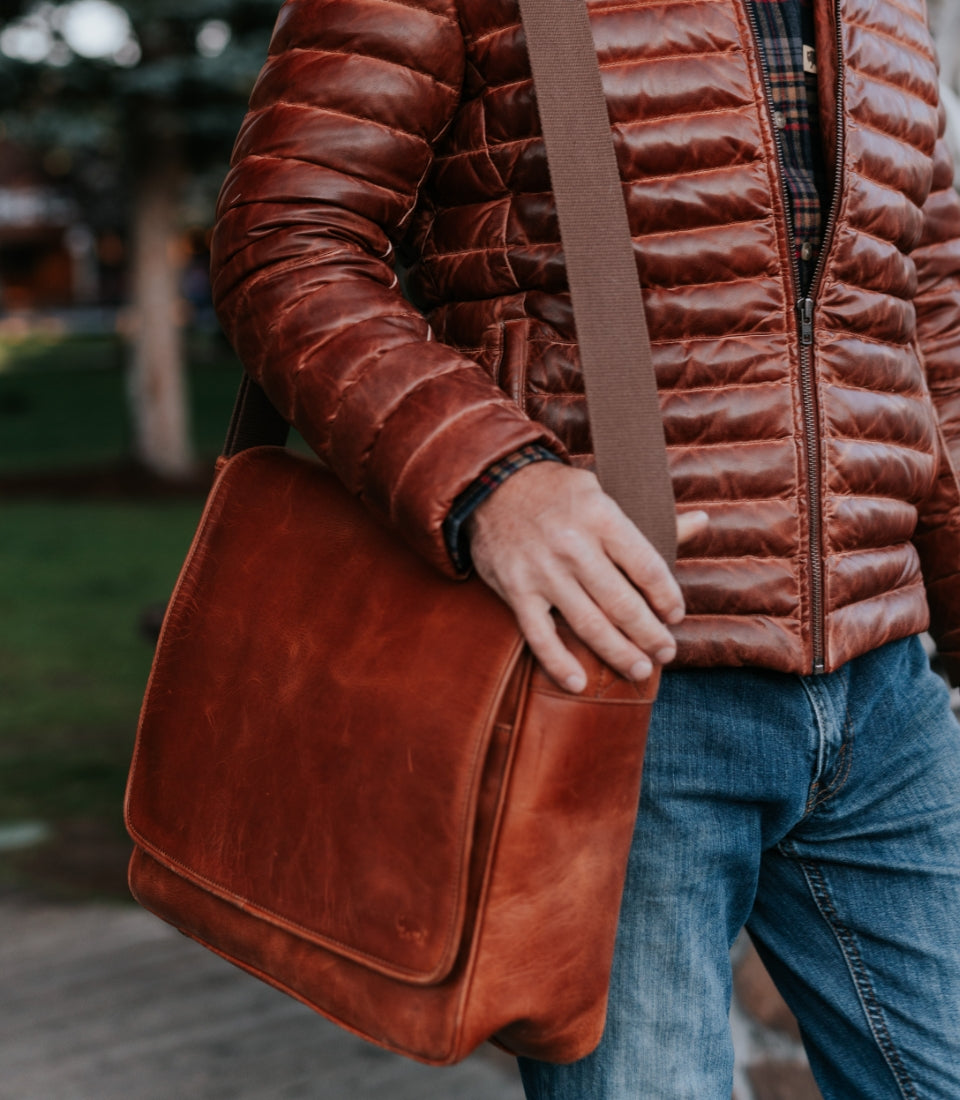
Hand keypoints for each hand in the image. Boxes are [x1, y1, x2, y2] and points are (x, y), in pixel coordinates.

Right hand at [466, 461, 707, 692]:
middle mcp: (574, 547)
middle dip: (650, 634)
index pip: (647, 566)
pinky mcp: (515, 590)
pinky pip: (539, 635)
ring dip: (618, 652)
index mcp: (602, 517)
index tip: (676, 615)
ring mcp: (543, 572)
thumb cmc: (557, 492)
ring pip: (588, 624)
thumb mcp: (603, 493)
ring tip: (640, 670)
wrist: (492, 484)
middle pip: (622, 603)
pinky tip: (578, 682)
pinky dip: (558, 662)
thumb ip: (648, 520)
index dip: (667, 597)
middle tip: (666, 652)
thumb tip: (701, 523)